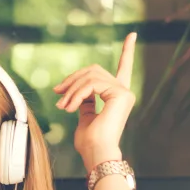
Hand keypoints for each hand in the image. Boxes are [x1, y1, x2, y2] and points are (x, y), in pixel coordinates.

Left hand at [53, 32, 136, 171]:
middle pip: (94, 71)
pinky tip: (70, 107)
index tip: (131, 35)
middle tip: (57, 94)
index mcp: (117, 96)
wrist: (96, 154)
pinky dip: (76, 94)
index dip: (127, 51)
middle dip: (72, 80)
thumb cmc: (89, 143)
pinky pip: (91, 84)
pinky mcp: (120, 94)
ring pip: (90, 76)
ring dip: (71, 90)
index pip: (123, 68)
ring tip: (62, 106)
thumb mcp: (84, 117)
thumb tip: (77, 92)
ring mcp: (124, 92)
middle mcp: (124, 92)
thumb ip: (85, 102)